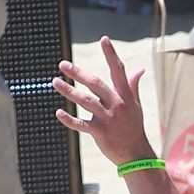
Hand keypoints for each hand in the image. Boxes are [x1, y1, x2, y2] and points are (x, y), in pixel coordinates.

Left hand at [53, 36, 153, 165]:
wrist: (136, 153)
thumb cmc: (133, 127)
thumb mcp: (135, 105)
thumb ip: (133, 86)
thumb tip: (139, 69)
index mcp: (125, 96)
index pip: (118, 70)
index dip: (111, 54)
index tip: (103, 39)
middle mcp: (117, 104)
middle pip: (96, 84)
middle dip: (79, 73)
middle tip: (63, 64)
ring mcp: (108, 119)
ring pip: (86, 101)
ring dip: (69, 91)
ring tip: (55, 82)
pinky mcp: (100, 132)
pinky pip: (81, 124)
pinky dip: (69, 119)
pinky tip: (58, 112)